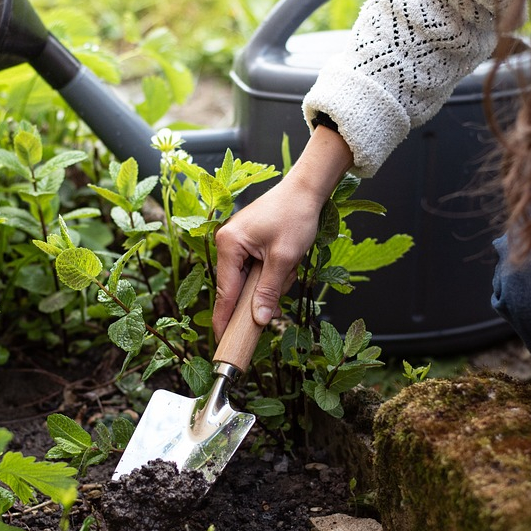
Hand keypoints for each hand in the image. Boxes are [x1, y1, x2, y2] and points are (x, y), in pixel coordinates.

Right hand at [212, 126, 353, 339]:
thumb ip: (268, 291)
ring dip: (273, 280)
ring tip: (290, 262)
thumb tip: (258, 320)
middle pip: (238, 287)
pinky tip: (288, 259)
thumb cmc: (295, 215)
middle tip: (283, 278)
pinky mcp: (249, 243)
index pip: (225, 292)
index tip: (222, 341)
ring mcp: (237, 243)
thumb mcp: (284, 258)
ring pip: (251, 280)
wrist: (307, 188)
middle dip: (263, 290)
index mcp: (228, 244)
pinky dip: (274, 271)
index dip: (225, 319)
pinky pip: (258, 269)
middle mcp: (227, 243)